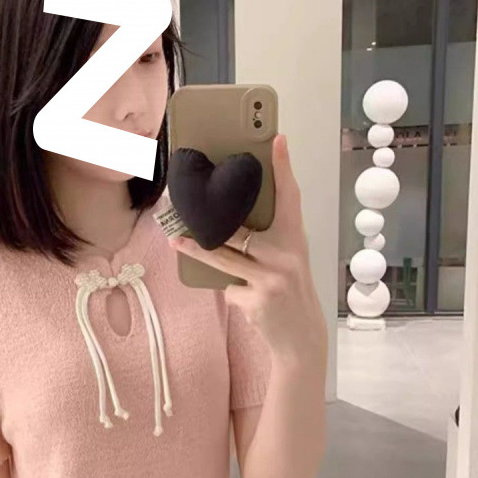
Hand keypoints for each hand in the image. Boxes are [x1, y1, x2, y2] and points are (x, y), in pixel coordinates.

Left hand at [168, 134, 326, 358]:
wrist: (302, 338)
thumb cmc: (289, 293)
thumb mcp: (287, 263)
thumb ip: (266, 244)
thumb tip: (224, 228)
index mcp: (295, 240)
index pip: (290, 198)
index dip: (283, 168)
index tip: (277, 139)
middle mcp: (286, 256)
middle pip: (240, 230)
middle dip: (211, 222)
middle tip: (185, 203)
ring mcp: (271, 279)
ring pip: (223, 259)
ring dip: (196, 250)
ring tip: (176, 241)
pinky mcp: (257, 301)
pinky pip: (229, 288)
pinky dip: (231, 292)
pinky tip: (246, 302)